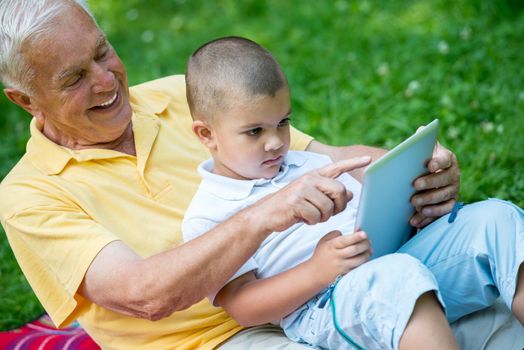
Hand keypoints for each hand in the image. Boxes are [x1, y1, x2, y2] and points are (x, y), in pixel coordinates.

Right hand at [255, 156, 370, 232]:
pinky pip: (316, 216)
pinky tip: (303, 219)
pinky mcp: (296, 202)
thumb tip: (351, 194)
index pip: (337, 167)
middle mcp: (309, 179)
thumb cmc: (293, 206)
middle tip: (330, 213)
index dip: (353, 163)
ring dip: (323, 217)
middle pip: (340, 190)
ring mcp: (302, 189)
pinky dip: (312, 222)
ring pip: (328, 207)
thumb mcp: (312, 197)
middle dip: (340, 206)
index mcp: (314, 175)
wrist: (267, 213)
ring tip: (312, 216)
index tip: (368, 159)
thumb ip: (330, 194)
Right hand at [307, 230, 370, 285]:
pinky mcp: (346, 273)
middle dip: (365, 244)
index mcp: (332, 246)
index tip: (364, 233)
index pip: (345, 240)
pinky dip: (364, 261)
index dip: (356, 236)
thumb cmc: (321, 255)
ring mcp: (342, 266)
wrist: (315, 273)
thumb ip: (335, 234)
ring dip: (367, 253)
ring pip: (359, 260)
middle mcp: (337, 256)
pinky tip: (365, 257)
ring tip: (369, 249)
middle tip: (368, 240)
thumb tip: (348, 233)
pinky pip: (359, 267)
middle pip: (355, 249)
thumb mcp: (324, 241)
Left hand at [410, 141, 459, 227]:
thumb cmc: (419, 163)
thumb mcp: (420, 151)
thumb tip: (422, 130)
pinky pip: (444, 211)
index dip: (438, 162)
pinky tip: (418, 218)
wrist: (422, 177)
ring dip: (429, 200)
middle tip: (414, 186)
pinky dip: (431, 215)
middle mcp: (454, 174)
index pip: (445, 159)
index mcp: (447, 158)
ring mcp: (453, 190)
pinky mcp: (450, 204)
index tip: (428, 165)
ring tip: (414, 204)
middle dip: (430, 183)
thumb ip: (420, 142)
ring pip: (444, 196)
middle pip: (445, 179)